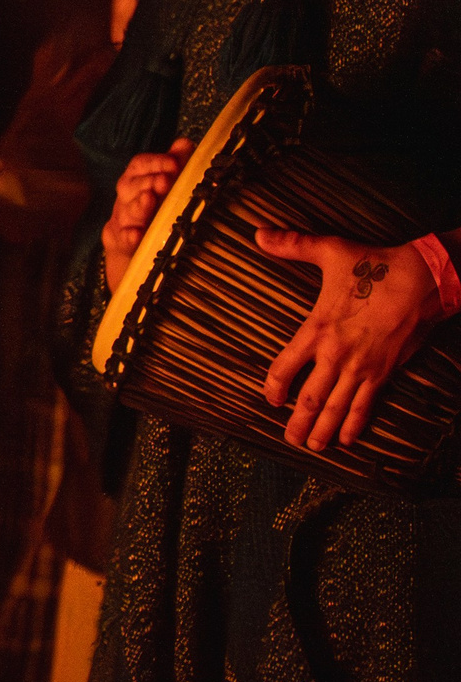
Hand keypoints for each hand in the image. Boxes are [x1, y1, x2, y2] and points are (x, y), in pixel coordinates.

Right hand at [103, 137, 193, 291]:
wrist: (139, 254)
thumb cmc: (157, 216)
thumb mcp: (169, 190)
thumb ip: (177, 165)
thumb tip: (185, 142)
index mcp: (137, 183)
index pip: (138, 165)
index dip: (153, 162)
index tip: (173, 163)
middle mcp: (126, 200)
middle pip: (128, 185)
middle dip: (146, 182)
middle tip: (164, 182)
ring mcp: (121, 222)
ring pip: (124, 211)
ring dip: (137, 205)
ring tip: (150, 201)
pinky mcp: (119, 245)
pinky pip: (120, 239)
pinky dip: (127, 237)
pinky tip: (136, 234)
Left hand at [259, 231, 442, 450]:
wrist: (423, 281)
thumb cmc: (376, 266)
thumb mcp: (330, 251)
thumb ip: (292, 246)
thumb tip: (259, 233)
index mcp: (316, 329)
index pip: (284, 366)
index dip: (274, 387)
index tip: (271, 400)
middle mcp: (336, 355)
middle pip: (310, 398)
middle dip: (298, 422)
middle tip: (289, 441)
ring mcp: (362, 367)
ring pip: (337, 407)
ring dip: (323, 430)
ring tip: (313, 448)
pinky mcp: (385, 372)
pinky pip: (366, 405)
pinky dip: (356, 424)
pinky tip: (348, 440)